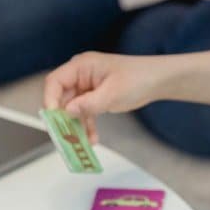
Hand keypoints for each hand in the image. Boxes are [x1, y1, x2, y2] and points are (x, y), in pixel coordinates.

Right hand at [42, 52, 167, 143]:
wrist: (158, 80)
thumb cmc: (138, 78)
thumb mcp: (112, 93)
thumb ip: (88, 104)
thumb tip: (66, 112)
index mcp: (81, 66)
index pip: (55, 81)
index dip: (50, 100)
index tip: (53, 119)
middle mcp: (81, 75)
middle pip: (61, 97)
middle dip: (62, 118)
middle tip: (63, 136)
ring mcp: (87, 87)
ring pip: (72, 108)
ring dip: (75, 125)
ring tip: (79, 142)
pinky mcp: (95, 97)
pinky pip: (84, 113)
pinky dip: (86, 126)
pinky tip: (92, 139)